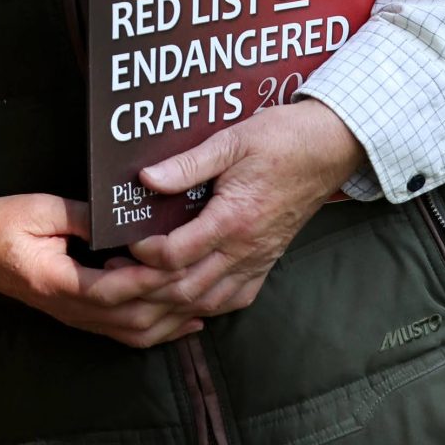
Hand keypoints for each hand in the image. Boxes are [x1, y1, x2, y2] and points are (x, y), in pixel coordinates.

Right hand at [0, 193, 194, 347]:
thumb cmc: (0, 224)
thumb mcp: (39, 208)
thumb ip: (82, 215)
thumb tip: (122, 217)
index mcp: (56, 281)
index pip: (112, 290)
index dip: (148, 280)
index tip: (178, 264)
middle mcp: (69, 309)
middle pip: (131, 319)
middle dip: (171, 301)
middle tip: (206, 280)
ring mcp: (75, 318)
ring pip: (132, 333)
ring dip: (171, 320)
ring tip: (206, 301)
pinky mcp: (79, 316)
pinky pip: (125, 333)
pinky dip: (159, 329)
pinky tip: (185, 320)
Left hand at [128, 100, 366, 319]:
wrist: (329, 148)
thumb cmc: (281, 138)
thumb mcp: (232, 140)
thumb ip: (188, 163)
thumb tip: (147, 178)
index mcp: (234, 220)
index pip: (177, 254)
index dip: (143, 253)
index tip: (124, 241)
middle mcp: (246, 250)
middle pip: (186, 288)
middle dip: (145, 289)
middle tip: (115, 277)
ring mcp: (257, 261)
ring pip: (206, 302)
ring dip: (169, 303)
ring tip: (137, 291)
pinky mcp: (266, 264)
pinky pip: (231, 300)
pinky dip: (201, 306)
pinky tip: (182, 300)